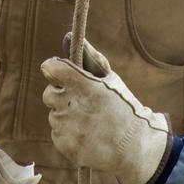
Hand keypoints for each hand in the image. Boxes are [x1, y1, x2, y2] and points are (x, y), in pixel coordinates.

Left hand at [40, 39, 169, 183]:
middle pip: (49, 93)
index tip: (59, 72)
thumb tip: (67, 36)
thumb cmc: (123, 107)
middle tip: (81, 101)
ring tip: (90, 122)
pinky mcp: (64, 145)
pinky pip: (57, 133)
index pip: (51, 69)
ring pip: (53, 115)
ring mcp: (67, 127)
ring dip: (66, 115)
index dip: (53, 69)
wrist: (134, 147)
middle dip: (61, 95)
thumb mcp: (110, 79)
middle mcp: (71, 105)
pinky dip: (67, 133)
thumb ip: (88, 57)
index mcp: (84, 85)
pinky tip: (86, 135)